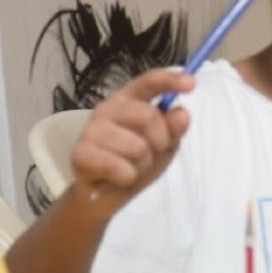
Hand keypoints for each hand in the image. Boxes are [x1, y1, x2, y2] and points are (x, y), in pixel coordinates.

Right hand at [70, 68, 195, 215]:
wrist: (105, 192)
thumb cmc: (137, 161)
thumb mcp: (165, 143)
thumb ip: (174, 127)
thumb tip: (181, 113)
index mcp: (130, 99)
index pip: (149, 81)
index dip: (169, 80)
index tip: (191, 83)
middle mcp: (108, 108)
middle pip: (149, 117)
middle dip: (160, 142)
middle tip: (151, 154)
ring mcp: (92, 129)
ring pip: (137, 148)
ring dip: (143, 165)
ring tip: (131, 166)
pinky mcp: (81, 153)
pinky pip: (121, 169)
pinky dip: (128, 178)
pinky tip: (117, 177)